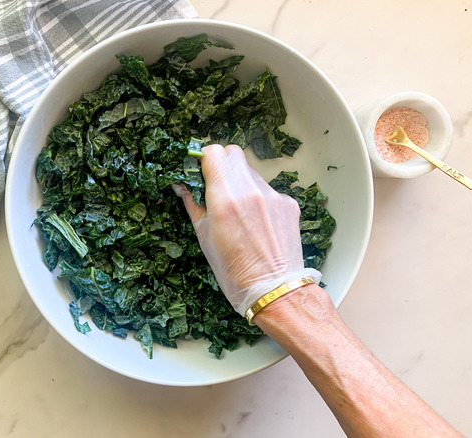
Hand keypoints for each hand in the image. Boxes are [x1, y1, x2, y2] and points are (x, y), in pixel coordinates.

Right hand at [176, 144, 318, 315]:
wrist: (274, 291)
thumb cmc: (234, 271)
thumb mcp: (204, 237)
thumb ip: (193, 204)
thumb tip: (182, 185)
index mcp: (225, 198)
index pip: (213, 152)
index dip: (202, 159)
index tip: (198, 171)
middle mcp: (251, 190)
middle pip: (233, 153)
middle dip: (221, 164)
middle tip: (214, 185)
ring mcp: (273, 195)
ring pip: (250, 171)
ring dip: (239, 181)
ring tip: (235, 209)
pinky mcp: (288, 203)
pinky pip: (267, 189)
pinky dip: (257, 197)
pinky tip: (255, 221)